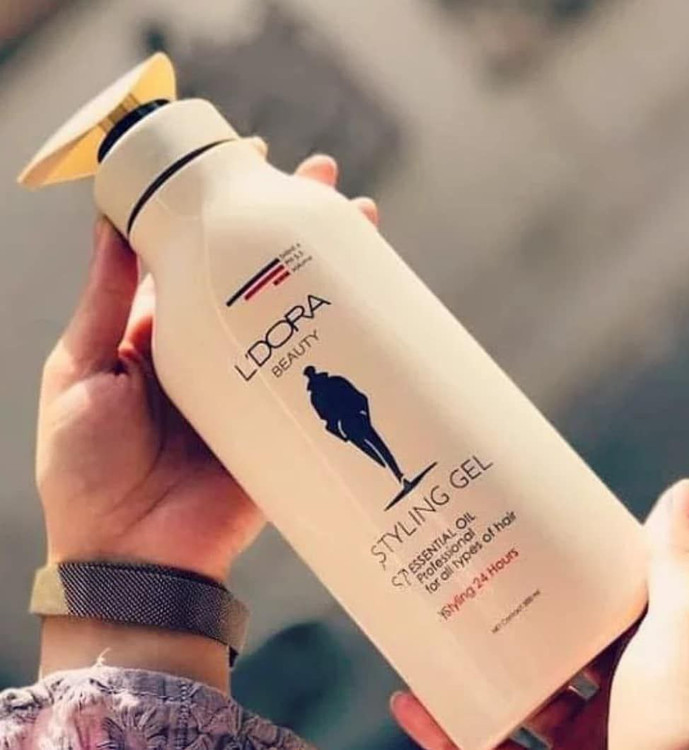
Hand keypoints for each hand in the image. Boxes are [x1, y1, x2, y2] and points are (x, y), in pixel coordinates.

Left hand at [36, 144, 377, 685]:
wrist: (133, 556)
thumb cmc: (87, 468)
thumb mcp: (79, 371)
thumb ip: (106, 301)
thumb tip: (114, 222)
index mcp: (159, 332)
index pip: (197, 253)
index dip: (220, 207)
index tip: (247, 160)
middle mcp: (212, 347)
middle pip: (258, 272)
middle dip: (288, 222)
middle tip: (321, 178)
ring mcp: (252, 381)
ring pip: (296, 310)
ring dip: (327, 263)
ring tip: (358, 219)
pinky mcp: (282, 417)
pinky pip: (317, 369)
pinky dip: (346, 333)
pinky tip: (370, 297)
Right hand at [391, 480, 688, 749]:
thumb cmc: (685, 733)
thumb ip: (676, 566)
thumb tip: (684, 490)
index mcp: (661, 666)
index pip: (612, 601)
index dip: (574, 565)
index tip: (531, 529)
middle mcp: (625, 706)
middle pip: (556, 645)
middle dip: (512, 611)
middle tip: (469, 567)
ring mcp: (582, 747)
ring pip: (513, 696)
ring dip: (470, 666)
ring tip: (434, 623)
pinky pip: (478, 743)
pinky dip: (441, 726)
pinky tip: (408, 698)